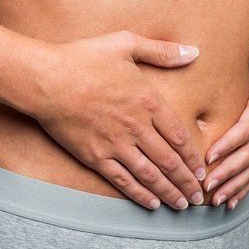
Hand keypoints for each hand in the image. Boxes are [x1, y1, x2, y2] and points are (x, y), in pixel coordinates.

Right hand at [33, 30, 205, 209]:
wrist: (45, 78)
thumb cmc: (84, 58)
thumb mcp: (127, 43)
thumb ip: (162, 51)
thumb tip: (194, 51)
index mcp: (148, 101)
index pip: (179, 136)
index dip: (193, 156)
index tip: (203, 169)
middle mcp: (136, 127)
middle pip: (169, 161)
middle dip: (187, 181)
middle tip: (199, 196)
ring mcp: (116, 144)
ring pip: (150, 175)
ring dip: (169, 192)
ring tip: (182, 205)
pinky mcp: (95, 156)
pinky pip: (122, 180)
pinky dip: (139, 194)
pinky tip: (152, 204)